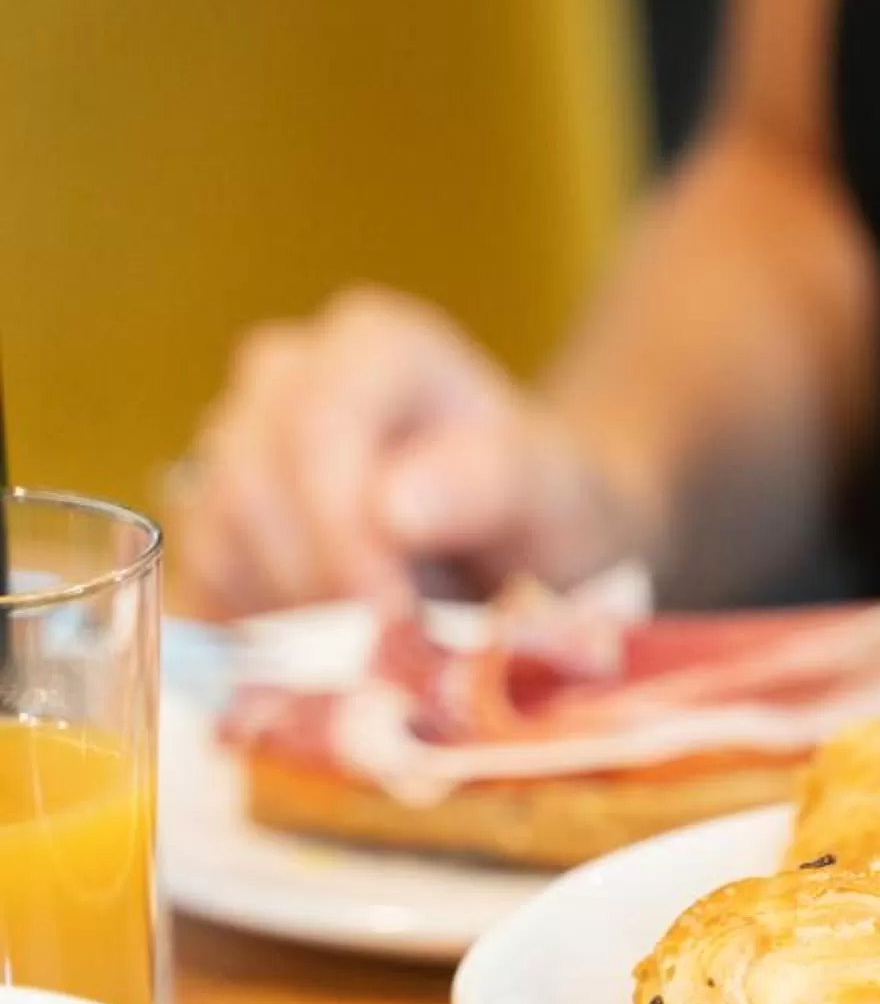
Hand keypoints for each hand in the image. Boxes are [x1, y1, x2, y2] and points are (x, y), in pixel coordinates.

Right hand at [180, 288, 636, 614]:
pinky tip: (335, 651)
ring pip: (216, 539)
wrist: (526, 537)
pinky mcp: (213, 518)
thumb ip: (489, 484)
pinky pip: (200, 582)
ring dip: (292, 617)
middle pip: (250, 486)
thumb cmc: (546, 507)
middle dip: (316, 588)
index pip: (315, 428)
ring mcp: (235, 441)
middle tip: (390, 657)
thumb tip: (392, 506)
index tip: (390, 616)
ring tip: (385, 641)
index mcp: (373, 346)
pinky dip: (262, 634)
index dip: (338, 533)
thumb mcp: (555, 494)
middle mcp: (286, 376)